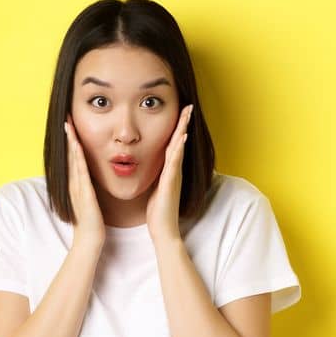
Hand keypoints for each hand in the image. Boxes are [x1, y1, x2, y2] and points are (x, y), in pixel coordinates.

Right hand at [64, 120, 104, 247]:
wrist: (89, 239)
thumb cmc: (92, 222)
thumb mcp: (89, 201)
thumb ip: (88, 189)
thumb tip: (90, 180)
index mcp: (76, 184)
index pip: (73, 158)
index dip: (70, 141)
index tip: (70, 126)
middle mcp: (74, 183)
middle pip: (69, 155)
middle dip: (67, 136)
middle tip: (65, 118)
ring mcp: (77, 187)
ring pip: (72, 160)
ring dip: (70, 142)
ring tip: (68, 125)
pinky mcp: (83, 192)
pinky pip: (80, 171)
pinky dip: (77, 157)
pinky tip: (77, 145)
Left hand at [145, 104, 192, 241]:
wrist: (163, 230)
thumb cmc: (157, 212)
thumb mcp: (154, 189)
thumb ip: (154, 177)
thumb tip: (146, 168)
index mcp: (169, 171)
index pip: (173, 145)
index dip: (177, 128)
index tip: (179, 112)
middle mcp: (174, 171)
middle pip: (180, 142)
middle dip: (184, 123)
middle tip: (188, 105)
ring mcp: (174, 176)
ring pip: (179, 148)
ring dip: (183, 130)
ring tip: (187, 114)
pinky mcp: (170, 183)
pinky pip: (175, 163)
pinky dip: (178, 150)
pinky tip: (181, 138)